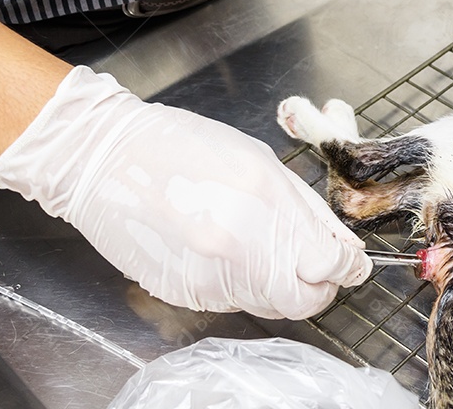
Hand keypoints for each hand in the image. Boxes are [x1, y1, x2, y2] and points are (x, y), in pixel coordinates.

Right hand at [0, 66, 370, 318]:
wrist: (104, 159)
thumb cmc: (181, 147)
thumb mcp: (261, 161)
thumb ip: (304, 209)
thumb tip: (339, 243)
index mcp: (264, 204)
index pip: (329, 264)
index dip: (346, 266)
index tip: (348, 260)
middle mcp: (238, 247)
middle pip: (305, 300)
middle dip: (319, 286)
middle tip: (314, 265)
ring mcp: (208, 276)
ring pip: (270, 305)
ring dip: (281, 285)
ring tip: (262, 248)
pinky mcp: (183, 292)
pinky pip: (232, 301)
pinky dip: (242, 284)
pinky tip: (226, 251)